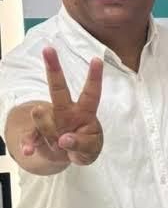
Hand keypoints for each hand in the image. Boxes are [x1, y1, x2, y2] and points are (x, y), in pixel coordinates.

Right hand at [20, 47, 103, 165]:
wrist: (67, 158)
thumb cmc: (84, 147)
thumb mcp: (89, 150)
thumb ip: (81, 145)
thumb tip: (63, 139)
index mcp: (85, 112)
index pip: (91, 92)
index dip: (94, 77)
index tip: (97, 59)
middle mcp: (66, 112)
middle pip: (59, 89)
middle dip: (54, 69)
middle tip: (48, 49)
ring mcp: (50, 121)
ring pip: (44, 117)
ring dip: (49, 131)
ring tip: (59, 143)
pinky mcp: (37, 134)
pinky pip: (31, 136)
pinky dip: (29, 143)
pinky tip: (29, 150)